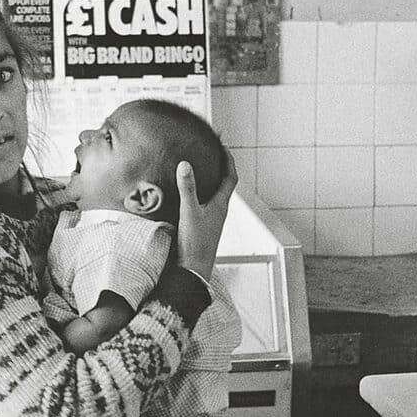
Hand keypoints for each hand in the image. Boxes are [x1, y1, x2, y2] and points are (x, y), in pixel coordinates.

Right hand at [175, 151, 237, 276]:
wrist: (193, 270)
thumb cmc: (195, 244)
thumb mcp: (189, 212)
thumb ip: (187, 188)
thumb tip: (185, 164)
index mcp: (221, 205)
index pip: (231, 177)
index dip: (229, 160)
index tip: (223, 146)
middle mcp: (219, 211)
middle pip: (225, 185)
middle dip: (220, 168)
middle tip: (212, 154)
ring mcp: (212, 220)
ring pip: (215, 195)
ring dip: (211, 182)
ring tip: (200, 170)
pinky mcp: (202, 227)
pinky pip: (204, 204)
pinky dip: (200, 194)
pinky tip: (187, 195)